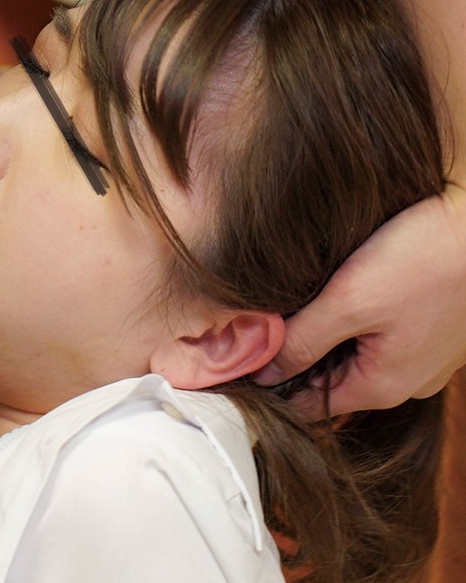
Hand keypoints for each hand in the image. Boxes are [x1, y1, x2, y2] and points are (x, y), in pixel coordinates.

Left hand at [256, 183, 465, 416]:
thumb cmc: (424, 261)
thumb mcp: (350, 301)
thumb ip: (303, 341)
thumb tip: (262, 373)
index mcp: (381, 386)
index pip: (309, 408)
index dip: (271, 389)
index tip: (240, 363)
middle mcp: (404, 382)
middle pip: (329, 382)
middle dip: (294, 358)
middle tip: (258, 326)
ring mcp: (421, 357)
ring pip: (352, 357)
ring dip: (322, 337)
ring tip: (293, 306)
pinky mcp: (429, 330)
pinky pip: (378, 337)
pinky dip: (352, 321)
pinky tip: (337, 292)